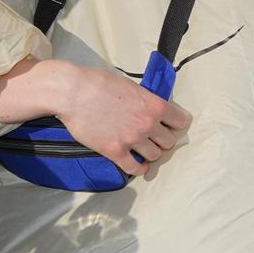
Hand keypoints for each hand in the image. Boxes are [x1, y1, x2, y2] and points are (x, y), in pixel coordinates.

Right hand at [0, 58, 191, 175]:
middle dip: (162, 140)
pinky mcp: (115, 151)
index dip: (175, 125)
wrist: (72, 92)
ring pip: (155, 156)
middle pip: (169, 142)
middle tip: (153, 139)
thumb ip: (145, 101)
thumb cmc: (99, 83)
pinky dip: (138, 169)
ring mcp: (132, 139)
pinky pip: (135, 168)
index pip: (181, 122)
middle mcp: (148, 124)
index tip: (169, 126)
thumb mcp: (131, 87)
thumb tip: (150, 107)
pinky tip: (137, 167)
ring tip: (143, 151)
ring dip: (150, 154)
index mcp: (155, 106)